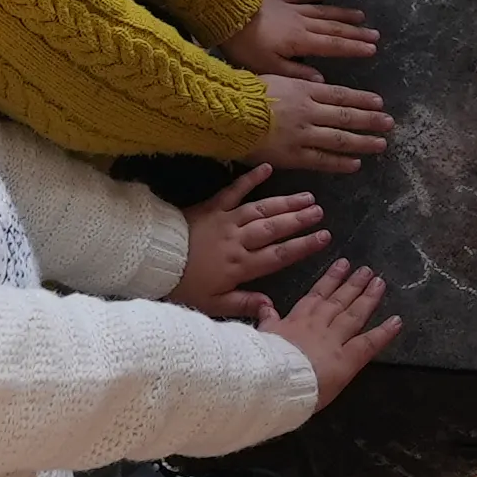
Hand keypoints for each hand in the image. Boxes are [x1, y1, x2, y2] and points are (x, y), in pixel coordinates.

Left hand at [170, 164, 333, 317]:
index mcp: (241, 266)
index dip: (304, 246)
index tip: (324, 237)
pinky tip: (268, 169)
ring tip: (307, 196)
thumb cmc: (183, 286)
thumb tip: (271, 306)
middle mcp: (238, 241)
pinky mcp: (211, 207)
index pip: (279, 255)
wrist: (152, 262)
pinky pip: (234, 190)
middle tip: (320, 211)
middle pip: (275, 228)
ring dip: (285, 202)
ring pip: (261, 210)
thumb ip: (243, 303)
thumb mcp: (213, 304)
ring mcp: (225, 221)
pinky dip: (251, 179)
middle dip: (300, 220)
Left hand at [224, 0, 378, 77]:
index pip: (333, 46)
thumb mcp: (268, 67)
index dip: (354, 48)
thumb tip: (321, 79)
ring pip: (323, 10)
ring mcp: (291, 7)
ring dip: (343, 14)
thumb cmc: (244, 46)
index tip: (372, 49)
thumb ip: (295, 73)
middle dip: (356, 32)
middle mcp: (302, 22)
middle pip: (334, 28)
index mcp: (301, 41)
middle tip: (375, 34)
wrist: (226, 14)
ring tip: (361, 16)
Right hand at [252, 73, 391, 174]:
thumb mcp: (275, 76)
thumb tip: (318, 81)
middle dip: (371, 120)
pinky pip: (323, 160)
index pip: (341, 94)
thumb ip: (298, 80)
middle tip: (389, 123)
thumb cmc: (245, 93)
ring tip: (381, 144)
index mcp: (304, 90)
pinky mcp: (294, 155)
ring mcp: (304, 134)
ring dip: (363, 142)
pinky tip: (356, 164)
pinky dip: (341, 163)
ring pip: (340, 138)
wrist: (229, 113)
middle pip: (347, 116)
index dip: (362, 99)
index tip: (379, 102)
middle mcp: (310, 111)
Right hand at [261, 257, 402, 402]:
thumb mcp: (261, 336)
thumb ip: (267, 320)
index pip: (316, 296)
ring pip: (354, 315)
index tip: (342, 265)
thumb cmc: (263, 362)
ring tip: (379, 283)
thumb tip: (264, 304)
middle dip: (353, 285)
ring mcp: (334, 340)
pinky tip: (397, 321)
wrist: (271, 380)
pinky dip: (384, 332)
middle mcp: (318, 326)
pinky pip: (369, 343)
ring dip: (368, 298)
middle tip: (367, 270)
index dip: (331, 279)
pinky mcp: (348, 359)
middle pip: (339, 301)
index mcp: (296, 321)